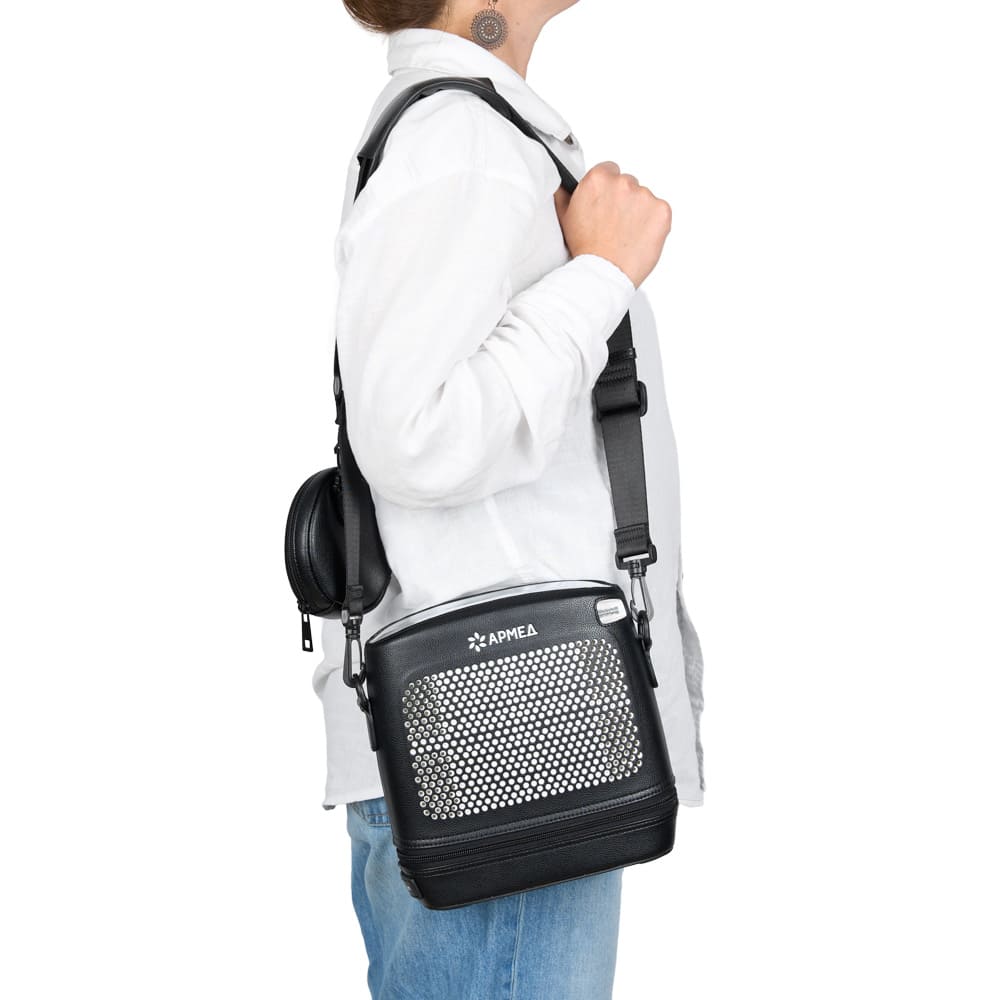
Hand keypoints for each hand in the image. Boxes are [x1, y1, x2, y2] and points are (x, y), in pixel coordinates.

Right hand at [553, 161, 671, 288]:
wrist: (605, 273)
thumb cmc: (586, 250)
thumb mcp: (565, 217)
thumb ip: (565, 195)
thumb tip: (562, 187)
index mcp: (598, 179)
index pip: (609, 170)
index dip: (608, 189)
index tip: (607, 203)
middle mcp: (623, 183)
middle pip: (628, 183)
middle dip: (624, 200)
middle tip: (616, 223)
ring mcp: (645, 196)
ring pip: (645, 198)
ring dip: (639, 212)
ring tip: (627, 234)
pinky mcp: (662, 211)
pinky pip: (660, 211)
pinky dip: (654, 223)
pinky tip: (640, 237)